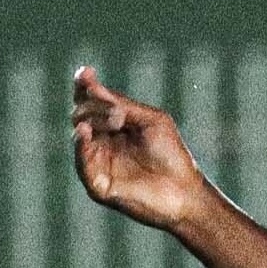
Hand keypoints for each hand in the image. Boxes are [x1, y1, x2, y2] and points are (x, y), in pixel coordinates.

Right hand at [71, 66, 210, 232]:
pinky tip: (83, 131)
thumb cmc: (173, 156)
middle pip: (82, 112)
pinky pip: (82, 164)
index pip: (89, 101)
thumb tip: (90, 84)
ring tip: (116, 121)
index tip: (87, 74)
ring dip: (94, 120)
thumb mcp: (151, 120)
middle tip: (120, 115)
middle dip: (96, 106)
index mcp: (113, 125)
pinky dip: (80, 146)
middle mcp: (102, 142)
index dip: (84, 86)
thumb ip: (122, 103)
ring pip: (80, 133)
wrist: (186, 193)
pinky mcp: (99, 186)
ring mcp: (99, 163)